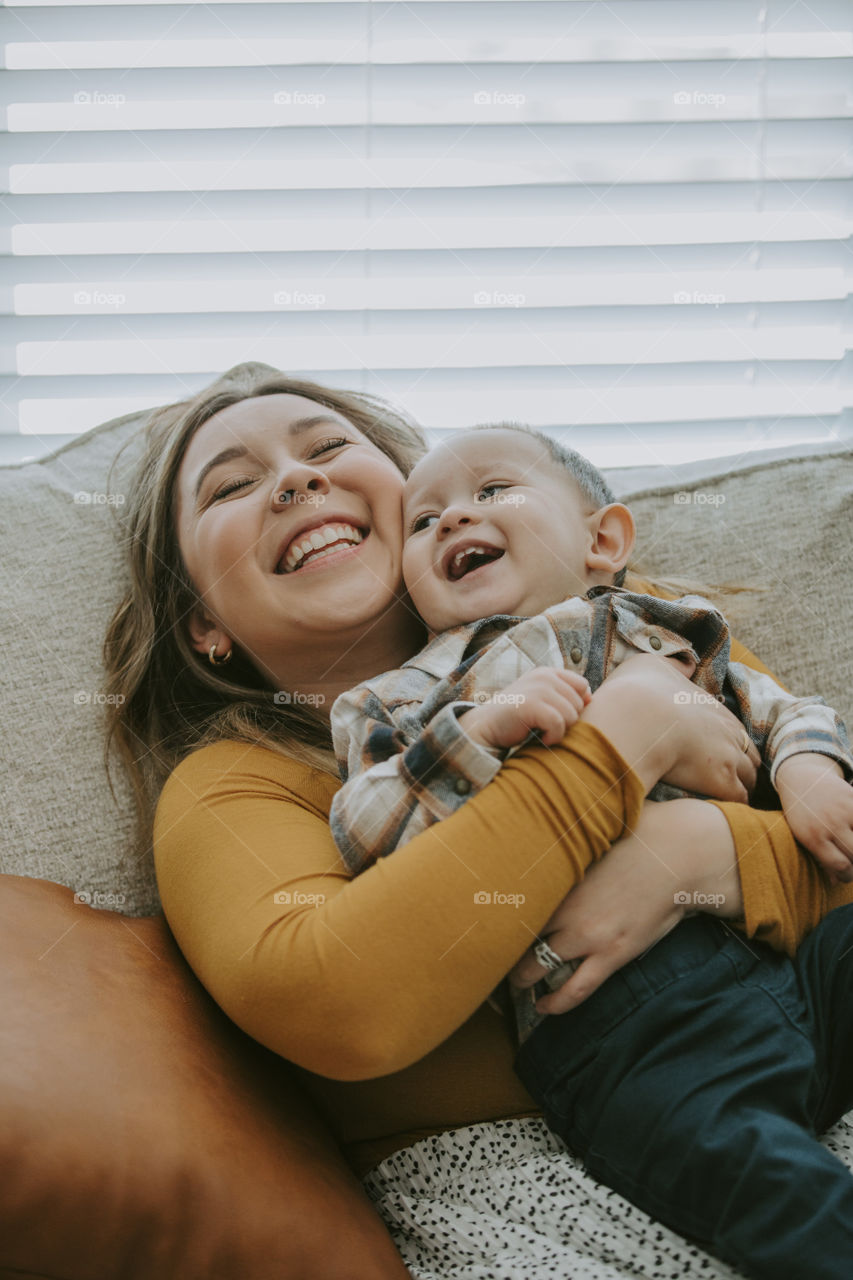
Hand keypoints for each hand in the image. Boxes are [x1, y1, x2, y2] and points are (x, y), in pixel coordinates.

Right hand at [460, 668, 590, 749]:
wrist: (486, 726)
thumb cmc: (517, 717)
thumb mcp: (541, 699)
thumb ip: (563, 695)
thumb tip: (591, 699)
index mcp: (547, 673)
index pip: (582, 685)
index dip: (578, 704)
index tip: (561, 716)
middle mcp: (544, 677)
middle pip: (578, 704)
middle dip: (567, 721)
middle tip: (546, 726)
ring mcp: (537, 689)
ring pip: (571, 716)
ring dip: (560, 731)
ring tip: (542, 732)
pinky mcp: (531, 705)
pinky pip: (559, 725)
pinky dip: (552, 737)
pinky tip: (541, 738)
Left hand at [509, 798, 739, 1012]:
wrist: (681, 853)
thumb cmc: (639, 832)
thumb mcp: (593, 827)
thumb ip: (564, 833)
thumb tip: (541, 813)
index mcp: (556, 875)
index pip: (507, 901)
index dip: (490, 914)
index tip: (479, 920)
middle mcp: (565, 909)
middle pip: (515, 937)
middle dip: (500, 951)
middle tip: (491, 955)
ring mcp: (588, 935)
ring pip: (538, 968)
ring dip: (522, 980)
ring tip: (515, 984)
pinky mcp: (613, 954)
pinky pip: (576, 990)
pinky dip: (556, 1004)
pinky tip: (543, 1009)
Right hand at [580, 654, 760, 800]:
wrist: (634, 719)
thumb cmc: (637, 692)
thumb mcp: (654, 666)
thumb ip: (672, 668)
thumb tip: (685, 666)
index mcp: (712, 707)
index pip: (733, 729)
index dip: (726, 743)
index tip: (716, 753)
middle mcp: (727, 730)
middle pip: (749, 753)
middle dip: (741, 766)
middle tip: (727, 779)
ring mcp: (728, 756)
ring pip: (750, 777)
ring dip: (741, 786)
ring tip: (727, 800)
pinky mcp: (722, 781)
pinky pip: (739, 799)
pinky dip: (734, 805)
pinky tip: (721, 811)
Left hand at [775, 754, 852, 883]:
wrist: (801, 780)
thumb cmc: (802, 815)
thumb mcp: (803, 837)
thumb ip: (820, 858)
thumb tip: (837, 882)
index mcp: (812, 837)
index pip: (841, 866)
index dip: (848, 876)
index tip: (847, 875)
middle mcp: (829, 824)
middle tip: (852, 864)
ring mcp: (843, 810)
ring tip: (850, 848)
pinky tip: (852, 830)